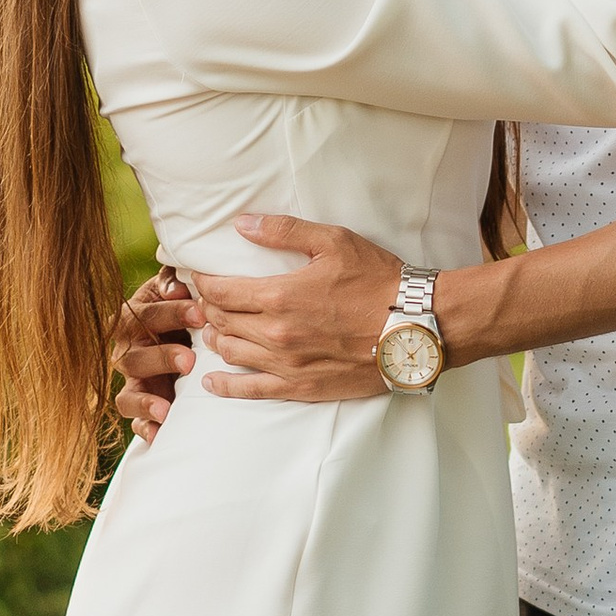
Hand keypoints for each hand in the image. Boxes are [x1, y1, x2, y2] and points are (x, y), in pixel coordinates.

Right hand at [113, 271, 201, 443]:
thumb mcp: (177, 288)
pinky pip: (135, 420)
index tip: (199, 312)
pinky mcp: (140, 403)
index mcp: (133, 317)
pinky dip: (145, 427)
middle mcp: (126, 350)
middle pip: (133, 357)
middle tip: (189, 361)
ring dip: (146, 401)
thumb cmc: (181, 305)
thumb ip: (174, 283)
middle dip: (161, 358)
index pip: (146, 314)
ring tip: (166, 409)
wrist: (180, 331)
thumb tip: (177, 287)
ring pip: (127, 393)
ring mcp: (132, 380)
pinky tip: (159, 434)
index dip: (171, 313)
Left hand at [193, 216, 406, 399]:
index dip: (203, 282)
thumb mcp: (334, 242)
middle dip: (209, 307)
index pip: (221, 291)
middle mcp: (276, 333)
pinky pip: (251, 390)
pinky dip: (226, 386)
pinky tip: (211, 381)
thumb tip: (242, 224)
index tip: (200, 277)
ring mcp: (287, 364)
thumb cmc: (378, 280)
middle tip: (208, 299)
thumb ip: (284, 231)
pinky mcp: (301, 386)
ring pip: (231, 352)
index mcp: (279, 296)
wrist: (415, 327)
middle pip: (222, 320)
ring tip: (214, 328)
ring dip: (215, 338)